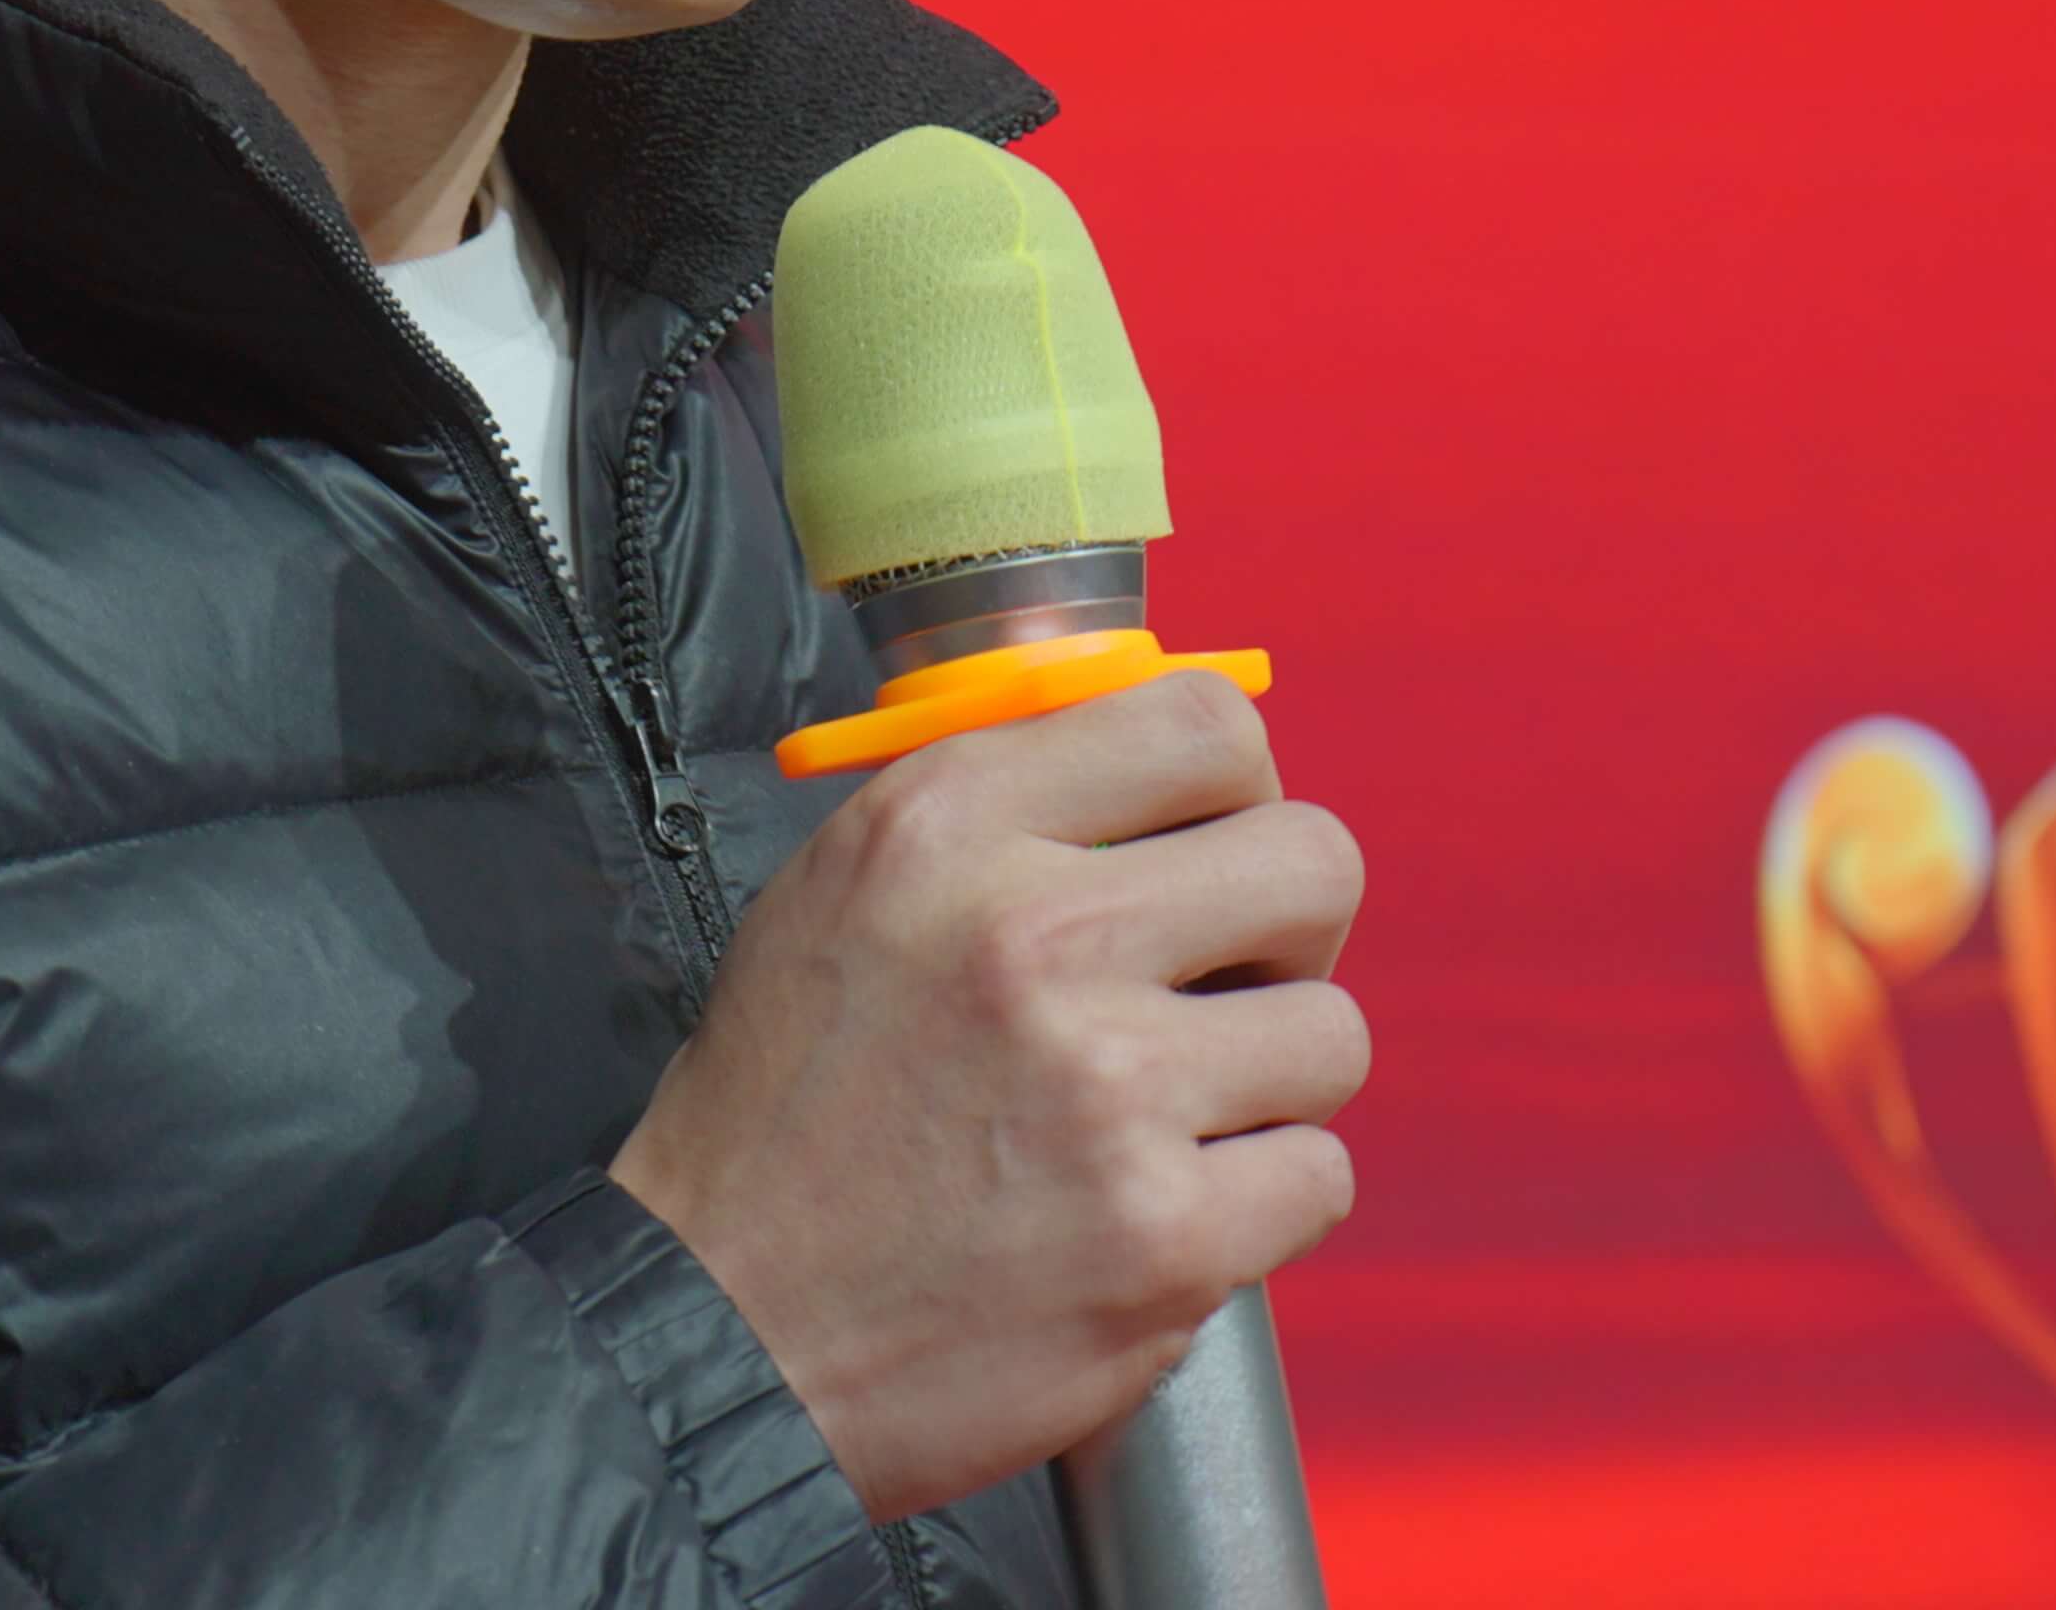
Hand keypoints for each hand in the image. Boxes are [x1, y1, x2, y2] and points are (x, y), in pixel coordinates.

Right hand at [606, 670, 1367, 1521]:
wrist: (724, 1332)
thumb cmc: (784, 1122)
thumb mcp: (844, 895)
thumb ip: (1007, 818)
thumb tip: (1175, 780)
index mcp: (948, 826)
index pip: (1205, 723)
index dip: (1238, 795)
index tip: (1212, 855)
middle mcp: (1032, 935)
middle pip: (1314, 863)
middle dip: (1288, 934)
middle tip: (1219, 992)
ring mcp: (1107, 1089)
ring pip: (1330, 1033)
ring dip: (1268, 1084)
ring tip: (1165, 1121)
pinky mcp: (1161, 1237)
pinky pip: (1316, 1175)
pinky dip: (1257, 1203)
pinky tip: (1160, 1212)